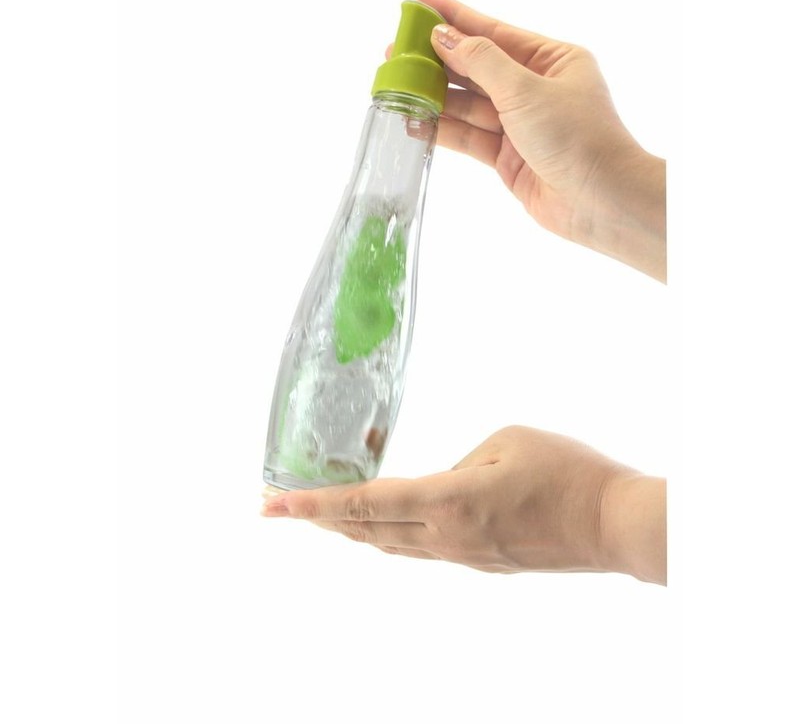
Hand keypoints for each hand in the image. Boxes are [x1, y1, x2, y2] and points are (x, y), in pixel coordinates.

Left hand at [261, 426, 665, 583]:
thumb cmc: (567, 473)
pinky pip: (421, 551)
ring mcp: (464, 557)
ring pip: (390, 546)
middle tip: (280, 510)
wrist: (615, 524)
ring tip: (323, 518)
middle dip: (319, 520)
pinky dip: (389, 537)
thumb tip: (443, 483)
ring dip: (351, 532)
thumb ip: (460, 462)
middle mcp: (446, 537)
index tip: (273, 505)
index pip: (365, 503)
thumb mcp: (505, 441)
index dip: (314, 505)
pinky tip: (384, 528)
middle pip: (366, 531)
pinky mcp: (483, 563)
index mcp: (448, 501)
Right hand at [418, 0, 665, 281]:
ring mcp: (520, 124)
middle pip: (477, 68)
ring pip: (469, 104)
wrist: (600, 201)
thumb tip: (445, 37)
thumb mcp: (526, 90)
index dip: (456, 17)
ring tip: (396, 84)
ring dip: (434, 96)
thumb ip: (481, 63)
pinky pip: (469, 136)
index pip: (494, 32)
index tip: (422, 2)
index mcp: (551, 60)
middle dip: (438, 59)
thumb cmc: (576, 136)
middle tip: (396, 48)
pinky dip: (443, 129)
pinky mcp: (507, 157)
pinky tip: (414, 121)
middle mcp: (535, 88)